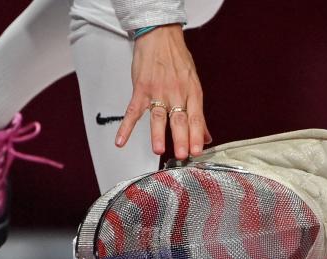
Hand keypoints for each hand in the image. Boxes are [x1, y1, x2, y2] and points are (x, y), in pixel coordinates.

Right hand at [115, 24, 211, 159]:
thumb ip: (197, 113)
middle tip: (182, 154)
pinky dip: (126, 127)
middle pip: (179, 119)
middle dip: (181, 138)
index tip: (197, 151)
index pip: (196, 118)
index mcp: (191, 92)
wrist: (160, 36)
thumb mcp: (193, 84)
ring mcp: (158, 91)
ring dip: (158, 133)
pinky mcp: (141, 89)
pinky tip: (120, 141)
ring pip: (158, 116)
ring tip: (158, 149)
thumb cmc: (177, 59)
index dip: (197, 135)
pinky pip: (133, 111)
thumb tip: (206, 136)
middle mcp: (176, 93)